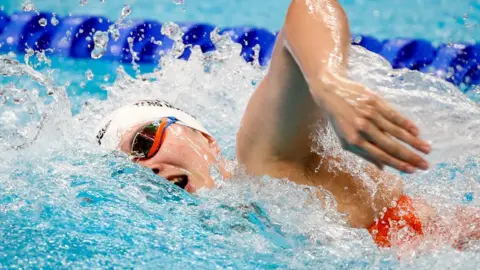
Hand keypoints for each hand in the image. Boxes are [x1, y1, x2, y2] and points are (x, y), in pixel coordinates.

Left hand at [314, 73, 430, 172]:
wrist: (331, 92)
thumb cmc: (339, 120)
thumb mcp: (345, 140)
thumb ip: (363, 154)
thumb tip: (383, 168)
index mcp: (355, 141)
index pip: (381, 156)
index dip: (398, 164)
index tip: (412, 171)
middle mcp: (363, 129)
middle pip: (391, 146)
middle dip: (410, 157)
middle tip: (426, 165)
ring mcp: (371, 115)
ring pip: (396, 132)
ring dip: (414, 142)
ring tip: (427, 149)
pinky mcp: (376, 102)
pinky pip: (395, 115)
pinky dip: (407, 124)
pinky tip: (417, 132)